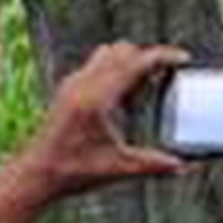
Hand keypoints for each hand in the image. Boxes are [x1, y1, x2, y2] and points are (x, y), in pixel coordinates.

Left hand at [25, 42, 187, 195]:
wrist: (37, 173)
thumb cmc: (73, 171)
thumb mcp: (119, 169)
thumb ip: (154, 165)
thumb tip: (184, 166)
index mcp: (97, 99)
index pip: (136, 62)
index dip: (163, 57)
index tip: (184, 59)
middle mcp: (83, 84)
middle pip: (123, 50)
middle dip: (149, 58)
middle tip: (168, 76)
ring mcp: (73, 83)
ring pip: (109, 53)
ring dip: (131, 62)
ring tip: (145, 88)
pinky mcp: (68, 88)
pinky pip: (97, 66)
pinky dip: (116, 71)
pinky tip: (123, 101)